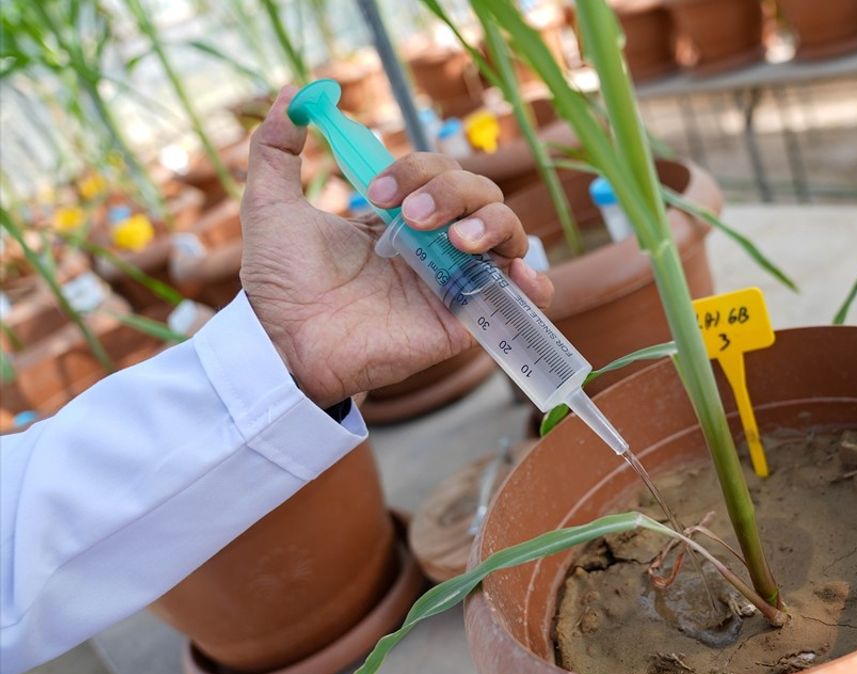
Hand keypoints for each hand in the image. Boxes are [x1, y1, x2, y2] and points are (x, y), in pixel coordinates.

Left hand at [240, 86, 552, 407]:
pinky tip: (519, 273)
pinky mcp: (462, 319)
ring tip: (456, 239)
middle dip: (451, 192)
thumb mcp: (271, 204)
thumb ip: (277, 148)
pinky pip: (515, 296)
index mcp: (400, 216)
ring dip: (490, 223)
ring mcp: (452, 280)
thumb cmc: (279, 281)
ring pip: (505, 234)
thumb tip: (292, 93)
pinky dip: (532, 281)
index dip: (418, 170)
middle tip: (410, 217)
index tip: (378, 193)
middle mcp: (434, 244)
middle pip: (480, 194)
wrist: (284, 342)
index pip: (439, 172)